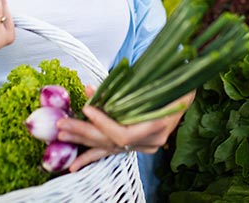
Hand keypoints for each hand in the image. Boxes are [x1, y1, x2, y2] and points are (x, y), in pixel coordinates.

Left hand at [56, 88, 194, 171]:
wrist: (186, 92)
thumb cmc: (173, 83)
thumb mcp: (155, 82)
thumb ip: (124, 88)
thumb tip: (92, 90)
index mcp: (157, 127)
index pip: (123, 134)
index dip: (103, 123)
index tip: (87, 108)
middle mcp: (150, 142)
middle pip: (111, 142)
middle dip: (84, 132)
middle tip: (63, 124)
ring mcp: (144, 146)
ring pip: (108, 147)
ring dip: (83, 142)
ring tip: (62, 138)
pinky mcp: (136, 146)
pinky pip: (111, 151)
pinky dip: (92, 155)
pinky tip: (75, 165)